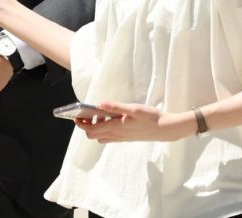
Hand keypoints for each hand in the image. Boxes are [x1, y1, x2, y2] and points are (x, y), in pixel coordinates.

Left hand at [75, 101, 190, 141]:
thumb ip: (115, 107)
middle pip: (93, 135)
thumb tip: (99, 104)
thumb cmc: (150, 117)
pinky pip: (110, 137)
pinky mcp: (127, 138)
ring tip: (101, 114)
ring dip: (96, 127)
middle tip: (87, 113)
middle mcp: (116, 135)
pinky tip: (112, 119)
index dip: (81, 124)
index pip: (91, 130)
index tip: (75, 116)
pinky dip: (105, 129)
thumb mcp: (133, 109)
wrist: (166, 129)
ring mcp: (121, 138)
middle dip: (86, 125)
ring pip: (101, 137)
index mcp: (115, 127)